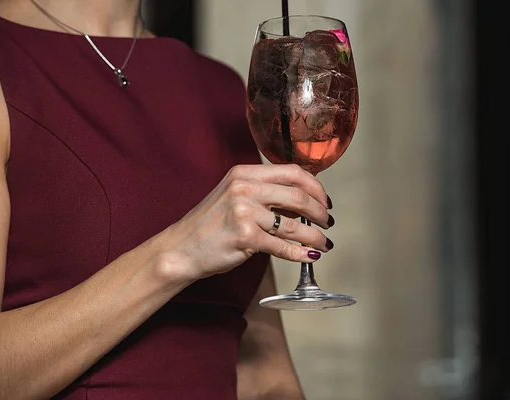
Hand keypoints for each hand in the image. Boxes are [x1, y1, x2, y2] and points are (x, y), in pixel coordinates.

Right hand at [155, 164, 333, 280]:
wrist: (181, 249)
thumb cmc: (210, 225)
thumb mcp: (235, 197)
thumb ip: (265, 194)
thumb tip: (304, 202)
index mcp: (245, 173)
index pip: (293, 172)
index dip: (316, 187)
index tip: (324, 201)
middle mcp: (245, 188)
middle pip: (298, 196)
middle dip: (320, 212)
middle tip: (327, 222)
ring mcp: (244, 212)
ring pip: (294, 225)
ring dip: (315, 236)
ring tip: (323, 243)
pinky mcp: (245, 237)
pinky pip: (282, 247)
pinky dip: (301, 254)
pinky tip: (310, 256)